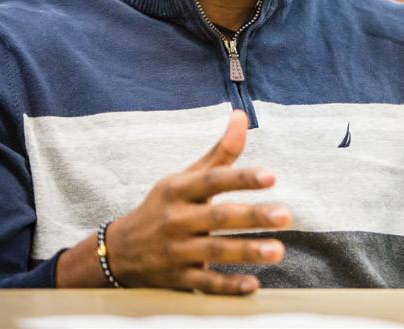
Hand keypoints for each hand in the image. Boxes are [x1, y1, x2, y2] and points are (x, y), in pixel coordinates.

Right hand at [104, 110, 290, 293]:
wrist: (117, 251)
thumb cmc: (163, 207)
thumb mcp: (185, 178)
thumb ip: (219, 153)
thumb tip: (241, 116)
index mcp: (179, 190)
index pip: (213, 180)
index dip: (241, 178)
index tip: (271, 176)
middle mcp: (176, 219)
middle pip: (218, 217)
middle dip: (253, 216)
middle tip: (286, 214)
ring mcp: (175, 251)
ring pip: (214, 251)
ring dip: (247, 251)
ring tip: (278, 250)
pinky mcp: (177, 279)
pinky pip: (205, 283)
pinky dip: (228, 286)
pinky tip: (253, 285)